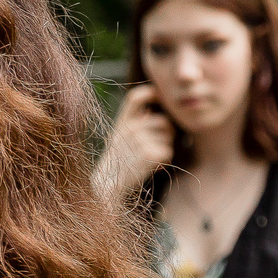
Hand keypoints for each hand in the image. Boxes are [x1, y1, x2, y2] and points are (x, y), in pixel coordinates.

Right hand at [95, 84, 176, 204]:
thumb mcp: (120, 136)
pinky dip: (164, 160)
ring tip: (148, 157)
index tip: (159, 97)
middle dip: (167, 132)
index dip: (151, 93)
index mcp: (122, 121)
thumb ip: (134, 122)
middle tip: (155, 146)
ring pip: (168, 137)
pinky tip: (151, 165)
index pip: (136, 97)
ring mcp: (140, 140)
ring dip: (165, 147)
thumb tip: (159, 110)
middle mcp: (130, 127)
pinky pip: (169, 151)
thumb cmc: (118, 161)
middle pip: (164, 121)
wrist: (109, 184)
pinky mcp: (150, 154)